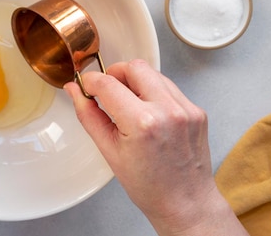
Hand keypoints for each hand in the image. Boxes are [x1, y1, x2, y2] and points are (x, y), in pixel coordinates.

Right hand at [63, 59, 247, 235]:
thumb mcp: (109, 152)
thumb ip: (88, 115)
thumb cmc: (149, 186)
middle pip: (133, 67)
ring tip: (129, 105)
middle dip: (115, 74)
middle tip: (107, 92)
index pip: (107, 84)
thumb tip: (74, 91)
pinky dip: (154, 93)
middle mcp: (168, 110)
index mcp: (142, 123)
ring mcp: (186, 109)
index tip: (85, 86)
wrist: (185, 203)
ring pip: (153, 73)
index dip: (90, 81)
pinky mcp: (197, 110)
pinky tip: (148, 112)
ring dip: (135, 82)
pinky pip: (169, 87)